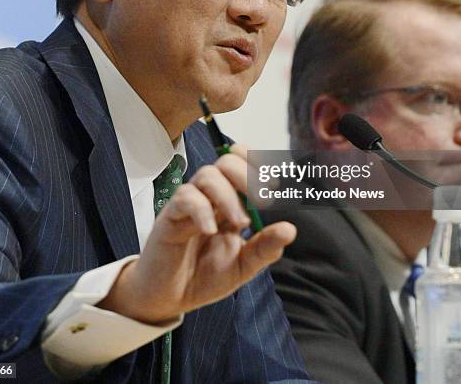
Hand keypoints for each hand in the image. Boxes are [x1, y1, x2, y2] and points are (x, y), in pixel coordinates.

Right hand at [98, 144, 295, 322]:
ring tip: (240, 222)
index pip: (241, 164)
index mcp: (229, 202)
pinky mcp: (170, 215)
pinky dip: (202, 210)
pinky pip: (185, 198)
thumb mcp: (243, 265)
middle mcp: (209, 196)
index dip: (256, 163)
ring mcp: (189, 203)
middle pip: (226, 163)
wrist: (169, 298)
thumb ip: (265, 248)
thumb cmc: (203, 276)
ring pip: (207, 175)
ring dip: (228, 195)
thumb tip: (290, 229)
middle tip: (261, 199)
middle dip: (247, 175)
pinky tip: (211, 230)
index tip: (273, 183)